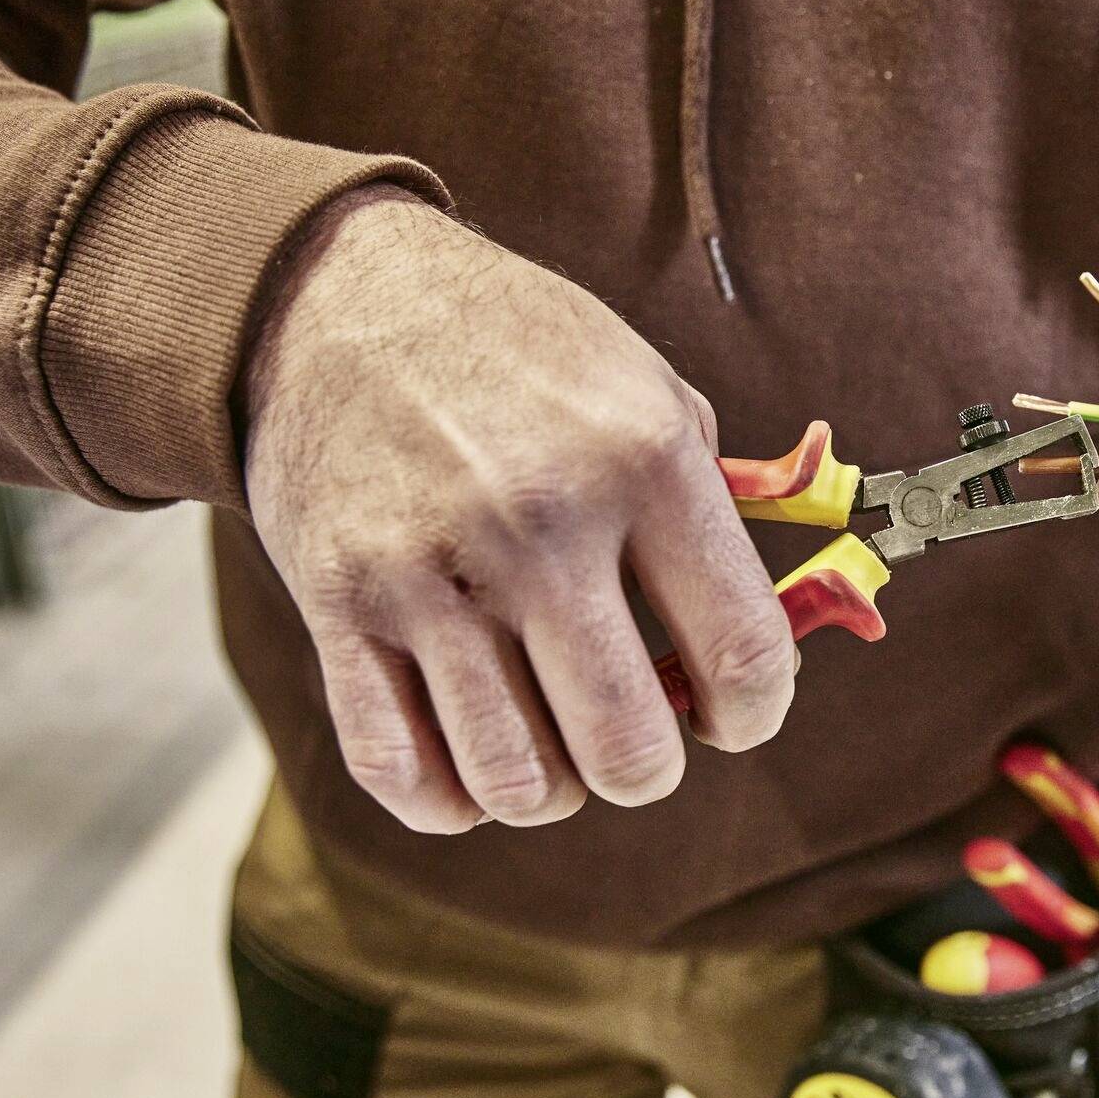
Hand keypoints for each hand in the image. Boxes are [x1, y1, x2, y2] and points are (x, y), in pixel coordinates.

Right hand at [237, 186, 794, 832]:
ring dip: (552, 789)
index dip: (755, 714)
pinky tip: (473, 766)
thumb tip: (762, 647)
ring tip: (555, 747)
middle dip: (648, 770)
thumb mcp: (647, 387)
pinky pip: (403, 770)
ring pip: (519, 781)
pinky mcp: (340, 606)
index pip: (743, 651)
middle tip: (637, 740)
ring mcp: (431, 572)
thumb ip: (712, 509)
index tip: (733, 717)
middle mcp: (540, 525)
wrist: (337, 298)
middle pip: (628, 746)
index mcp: (643, 462)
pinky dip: (451, 800)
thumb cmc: (516, 353)